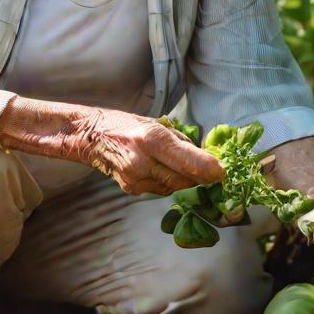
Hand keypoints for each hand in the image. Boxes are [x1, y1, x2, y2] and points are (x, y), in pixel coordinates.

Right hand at [66, 108, 223, 195]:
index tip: (222, 171)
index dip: (207, 168)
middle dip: (201, 177)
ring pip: (174, 187)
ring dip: (185, 179)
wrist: (91, 137)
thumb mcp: (155, 123)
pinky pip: (161, 189)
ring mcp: (136, 179)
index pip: (186, 159)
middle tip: (213, 171)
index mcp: (151, 138)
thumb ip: (179, 141)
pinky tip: (163, 170)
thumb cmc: (126, 124)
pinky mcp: (131, 189)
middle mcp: (143, 161)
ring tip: (183, 165)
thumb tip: (204, 155)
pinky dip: (169, 182)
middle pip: (184, 179)